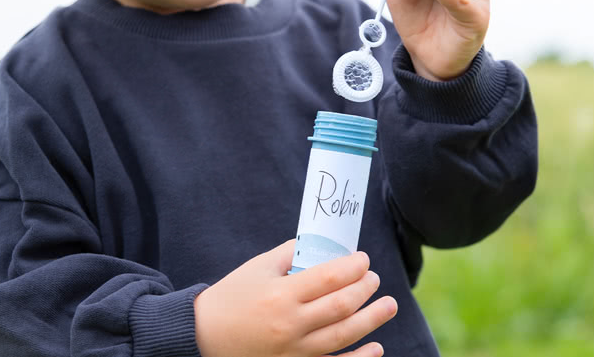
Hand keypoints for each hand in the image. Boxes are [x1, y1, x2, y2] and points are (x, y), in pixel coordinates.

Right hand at [194, 239, 396, 356]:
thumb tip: (322, 246)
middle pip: (341, 306)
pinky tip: (376, 347)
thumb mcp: (258, 268)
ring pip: (343, 335)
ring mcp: (294, 351)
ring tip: (389, 304)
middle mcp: (290, 324)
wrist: (204, 336)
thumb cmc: (232, 296)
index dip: (352, 267)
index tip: (363, 259)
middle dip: (365, 289)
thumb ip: (290, 254)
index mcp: (281, 294)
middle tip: (374, 278)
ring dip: (372, 319)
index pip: (328, 277)